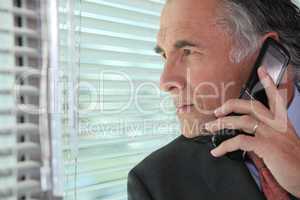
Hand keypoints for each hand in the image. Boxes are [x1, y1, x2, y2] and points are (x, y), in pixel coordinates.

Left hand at [204, 67, 299, 196]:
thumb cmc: (293, 162)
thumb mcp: (283, 143)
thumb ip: (267, 135)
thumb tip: (246, 135)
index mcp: (282, 122)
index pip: (276, 98)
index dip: (269, 83)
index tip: (262, 70)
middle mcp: (277, 125)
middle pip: (251, 106)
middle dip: (230, 105)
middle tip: (216, 111)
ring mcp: (271, 134)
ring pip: (241, 121)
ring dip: (222, 124)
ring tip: (210, 128)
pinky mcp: (266, 146)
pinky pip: (239, 141)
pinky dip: (224, 146)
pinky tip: (216, 151)